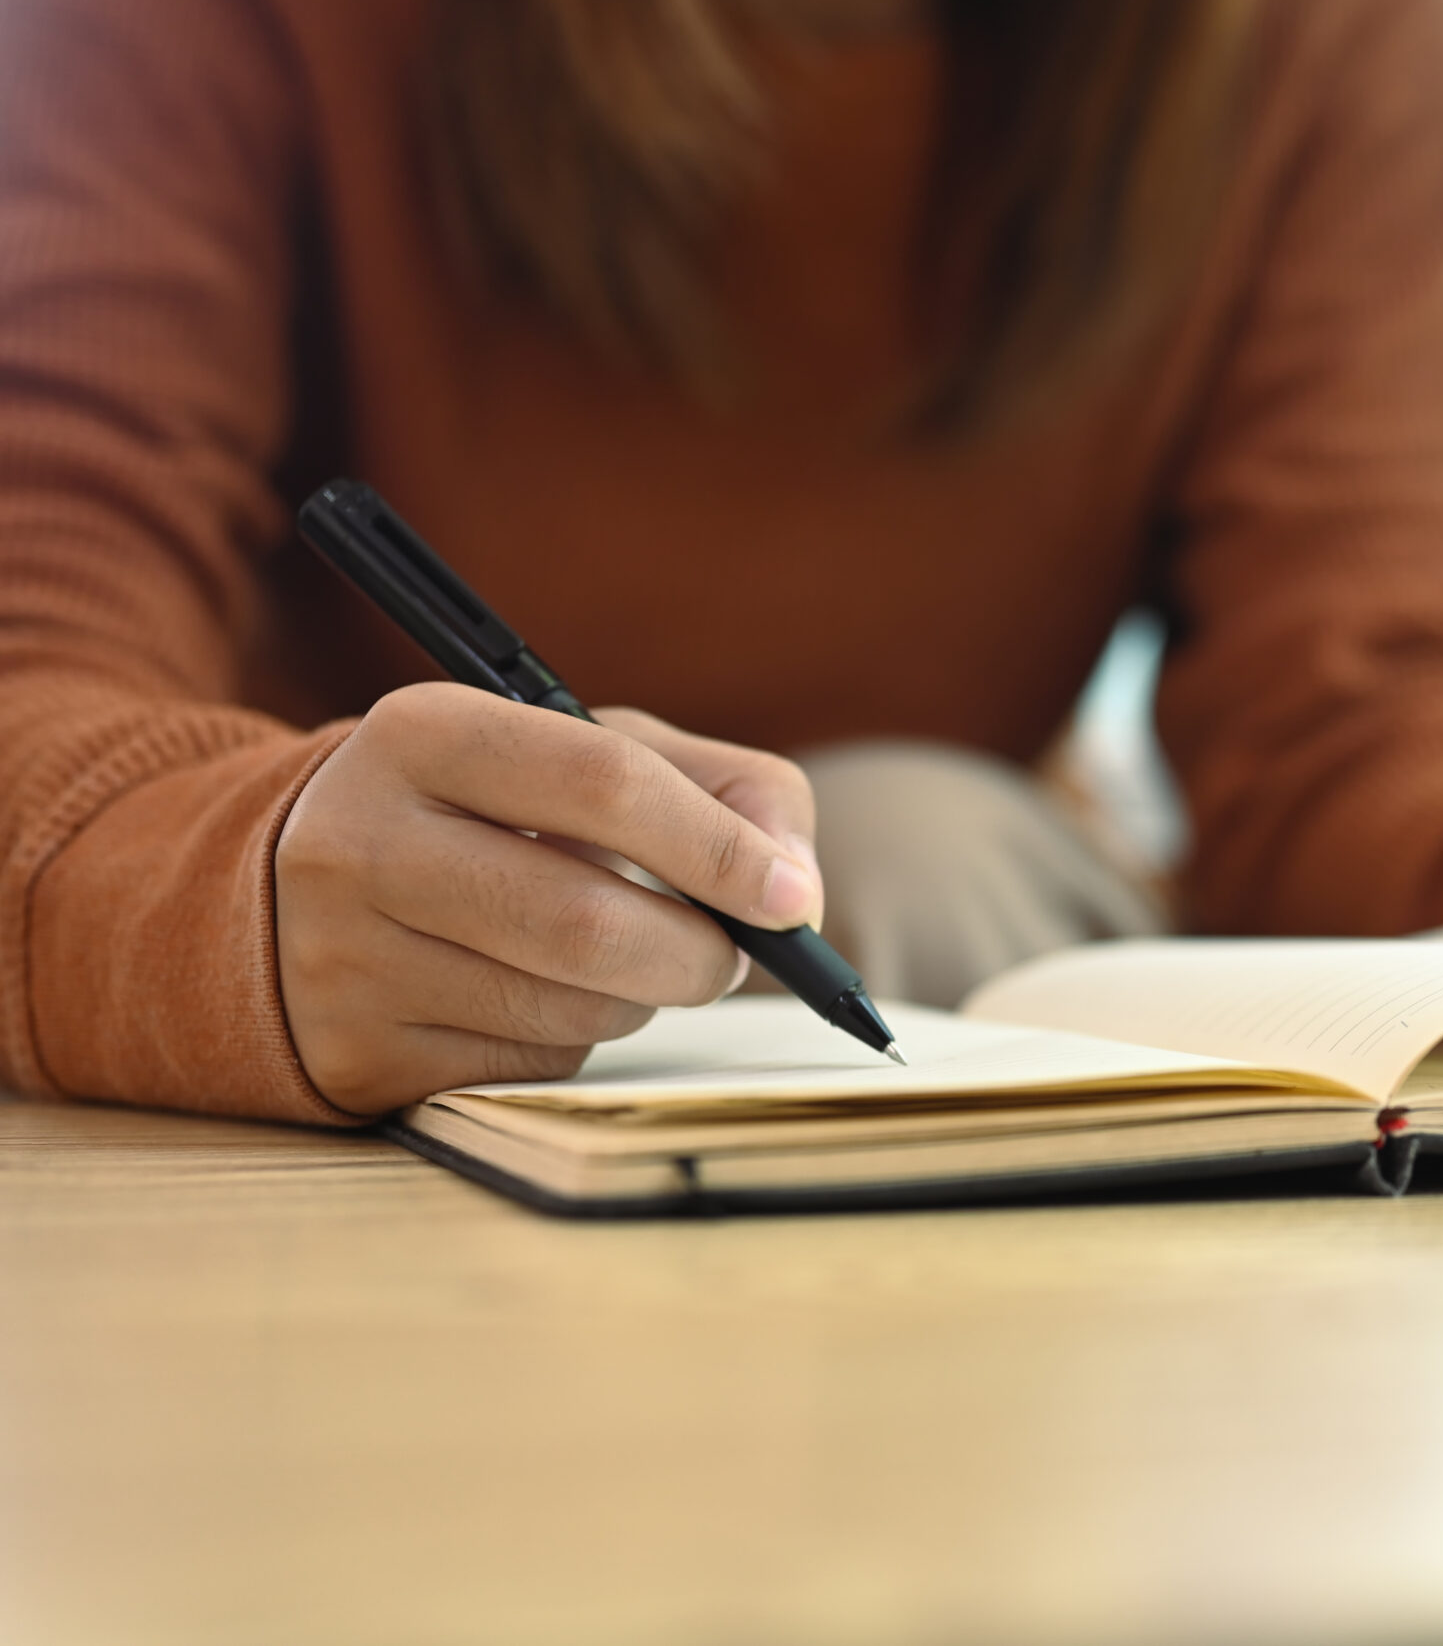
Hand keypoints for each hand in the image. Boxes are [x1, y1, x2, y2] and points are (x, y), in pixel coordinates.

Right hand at [276, 684, 823, 1113]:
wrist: (288, 890)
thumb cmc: (487, 813)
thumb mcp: (585, 754)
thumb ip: (721, 788)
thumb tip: (796, 889)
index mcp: (426, 732)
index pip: (604, 783)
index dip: (718, 847)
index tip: (789, 899)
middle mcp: (362, 840)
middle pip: (591, 922)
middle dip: (699, 953)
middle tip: (729, 954)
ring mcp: (344, 956)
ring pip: (570, 1009)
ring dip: (640, 998)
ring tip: (620, 958)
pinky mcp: (354, 1053)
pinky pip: (527, 1067)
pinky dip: (574, 1042)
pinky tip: (538, 997)